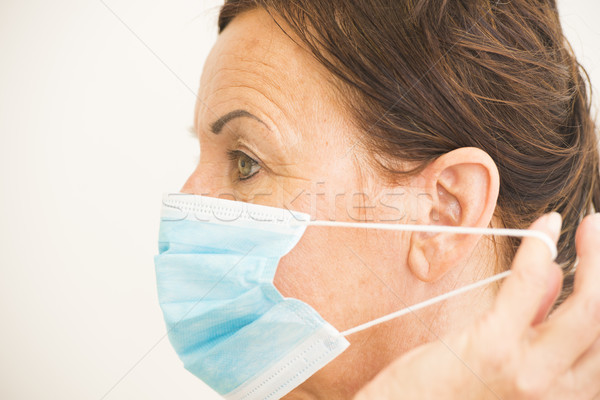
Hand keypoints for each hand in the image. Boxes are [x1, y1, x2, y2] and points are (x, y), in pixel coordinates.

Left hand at [354, 213, 599, 399]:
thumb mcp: (502, 364)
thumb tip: (556, 278)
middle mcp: (556, 393)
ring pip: (588, 311)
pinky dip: (539, 251)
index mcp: (562, 397)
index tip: (599, 261)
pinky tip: (545, 227)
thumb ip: (534, 325)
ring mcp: (529, 375)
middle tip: (597, 230)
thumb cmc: (447, 393)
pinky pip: (528, 289)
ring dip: (594, 259)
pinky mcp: (493, 349)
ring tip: (591, 225)